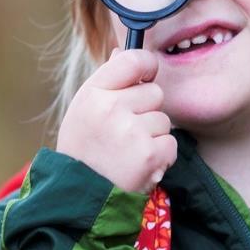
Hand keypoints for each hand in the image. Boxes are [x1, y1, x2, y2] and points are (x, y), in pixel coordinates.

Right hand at [56, 48, 176, 192]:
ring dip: (153, 136)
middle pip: (154, 92)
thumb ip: (106, 82)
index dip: (146, 65)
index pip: (132, 60)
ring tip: (128, 152)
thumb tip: (122, 51)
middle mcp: (111, 108)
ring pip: (163, 119)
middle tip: (125, 132)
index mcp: (93, 93)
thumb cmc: (83, 149)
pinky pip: (170, 143)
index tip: (146, 75)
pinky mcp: (149, 155)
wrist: (78, 198)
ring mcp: (131, 132)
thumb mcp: (84, 110)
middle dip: (147, 110)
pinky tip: (139, 165)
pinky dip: (161, 156)